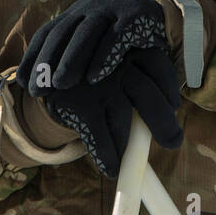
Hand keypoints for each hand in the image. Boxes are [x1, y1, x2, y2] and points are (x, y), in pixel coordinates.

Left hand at [16, 0, 167, 94]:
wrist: (160, 16)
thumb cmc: (121, 39)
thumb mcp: (94, 45)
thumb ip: (72, 58)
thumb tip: (43, 87)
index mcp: (75, 13)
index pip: (47, 33)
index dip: (33, 57)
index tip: (24, 83)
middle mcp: (89, 7)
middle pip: (62, 32)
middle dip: (47, 62)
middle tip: (38, 90)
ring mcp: (111, 7)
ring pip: (86, 33)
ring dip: (71, 60)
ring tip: (61, 85)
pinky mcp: (134, 15)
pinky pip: (116, 36)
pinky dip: (104, 56)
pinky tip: (95, 78)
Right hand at [39, 46, 183, 178]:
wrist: (41, 71)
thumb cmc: (89, 74)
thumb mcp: (111, 63)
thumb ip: (137, 77)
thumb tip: (169, 114)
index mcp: (123, 47)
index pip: (158, 65)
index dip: (169, 88)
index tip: (174, 106)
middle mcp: (111, 63)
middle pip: (147, 94)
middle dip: (164, 124)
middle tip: (173, 141)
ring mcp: (95, 84)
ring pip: (124, 123)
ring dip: (130, 148)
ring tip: (130, 161)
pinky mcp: (79, 105)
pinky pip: (101, 139)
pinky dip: (107, 158)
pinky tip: (110, 167)